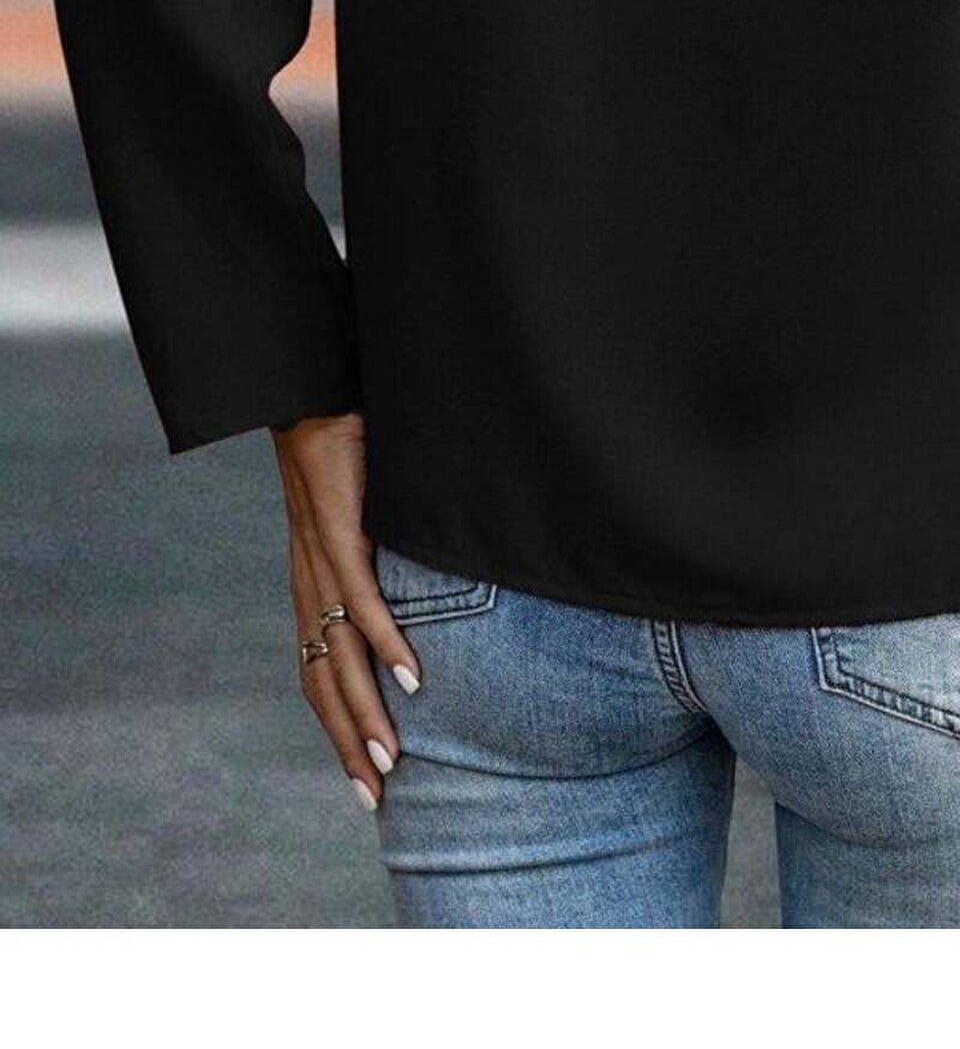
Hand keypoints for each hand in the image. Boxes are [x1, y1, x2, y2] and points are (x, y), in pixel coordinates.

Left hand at [271, 411, 422, 807]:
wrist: (309, 390)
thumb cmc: (344, 450)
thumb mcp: (363, 517)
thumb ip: (380, 558)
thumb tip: (422, 591)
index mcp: (312, 585)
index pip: (318, 673)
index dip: (337, 727)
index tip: (366, 779)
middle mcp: (310, 583)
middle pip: (323, 680)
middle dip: (348, 741)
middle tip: (377, 796)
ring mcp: (321, 559)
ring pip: (339, 652)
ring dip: (366, 709)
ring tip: (392, 757)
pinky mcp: (339, 528)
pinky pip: (363, 597)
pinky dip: (387, 641)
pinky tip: (412, 676)